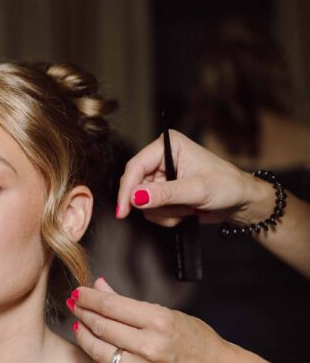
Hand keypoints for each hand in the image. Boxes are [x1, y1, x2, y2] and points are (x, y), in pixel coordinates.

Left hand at [71, 277, 230, 362]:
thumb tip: (99, 286)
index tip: (78, 294)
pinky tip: (96, 354)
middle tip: (73, 306)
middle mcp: (152, 347)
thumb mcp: (166, 313)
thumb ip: (128, 302)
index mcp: (160, 322)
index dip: (89, 299)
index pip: (112, 306)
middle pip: (103, 328)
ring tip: (80, 328)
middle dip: (83, 314)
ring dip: (85, 338)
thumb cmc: (193, 340)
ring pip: (101, 353)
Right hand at [116, 129, 275, 227]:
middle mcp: (162, 158)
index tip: (123, 211)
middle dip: (156, 204)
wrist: (239, 201)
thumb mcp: (196, 190)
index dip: (127, 190)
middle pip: (136, 187)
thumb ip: (165, 194)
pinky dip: (167, 217)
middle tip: (177, 209)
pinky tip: (186, 211)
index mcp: (169, 145)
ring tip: (188, 208)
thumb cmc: (226, 186)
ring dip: (165, 212)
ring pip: (143, 203)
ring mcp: (162, 176)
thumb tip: (136, 197)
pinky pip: (152, 211)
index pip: (136, 167)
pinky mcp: (164, 192)